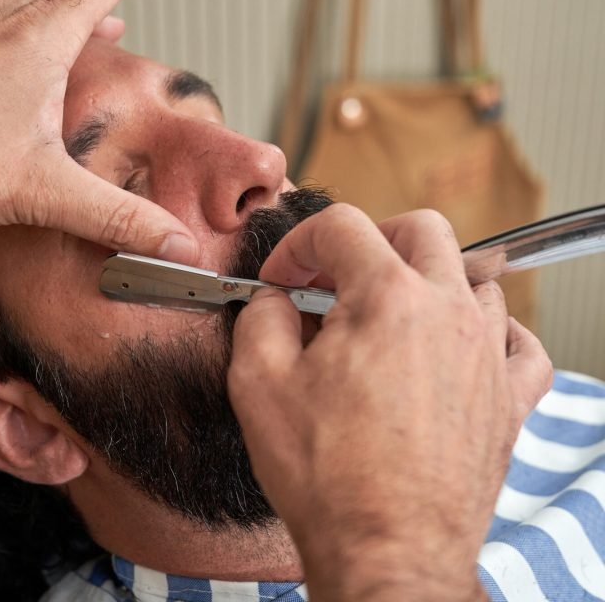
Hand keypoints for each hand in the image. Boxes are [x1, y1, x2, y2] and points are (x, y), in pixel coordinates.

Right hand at [228, 206, 551, 600]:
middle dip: (371, 239)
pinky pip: (520, 343)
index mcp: (386, 298)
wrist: (386, 552)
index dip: (298, 244)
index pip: (341, 227)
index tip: (284, 277)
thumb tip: (274, 300)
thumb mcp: (258, 382)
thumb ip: (260, 317)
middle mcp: (447, 312)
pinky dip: (491, 331)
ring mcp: (486, 354)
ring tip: (390, 316)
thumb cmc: (328, 476)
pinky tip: (460, 346)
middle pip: (420, 229)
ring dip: (425, 282)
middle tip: (338, 274)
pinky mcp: (509, 399)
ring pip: (472, 277)